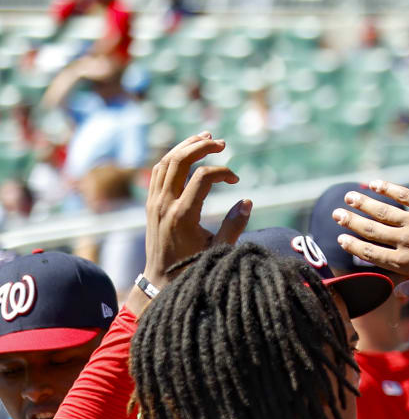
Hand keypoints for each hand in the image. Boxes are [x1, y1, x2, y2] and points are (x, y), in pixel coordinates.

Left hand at [140, 132, 251, 290]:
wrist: (160, 280)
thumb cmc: (193, 268)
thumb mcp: (219, 251)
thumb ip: (234, 226)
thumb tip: (247, 202)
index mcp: (183, 216)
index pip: (203, 177)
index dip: (223, 172)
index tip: (237, 180)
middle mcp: (165, 204)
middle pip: (179, 161)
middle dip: (201, 147)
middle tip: (221, 142)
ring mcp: (154, 202)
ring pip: (165, 161)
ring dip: (185, 147)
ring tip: (204, 138)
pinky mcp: (150, 203)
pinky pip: (158, 171)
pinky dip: (172, 157)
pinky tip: (187, 154)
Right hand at [332, 181, 408, 301]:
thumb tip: (398, 294)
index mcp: (405, 264)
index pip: (372, 253)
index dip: (354, 245)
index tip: (341, 239)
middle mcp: (406, 242)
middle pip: (372, 230)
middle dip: (352, 222)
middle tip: (336, 214)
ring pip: (384, 210)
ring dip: (364, 202)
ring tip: (349, 196)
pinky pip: (406, 195)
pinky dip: (389, 188)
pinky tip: (375, 182)